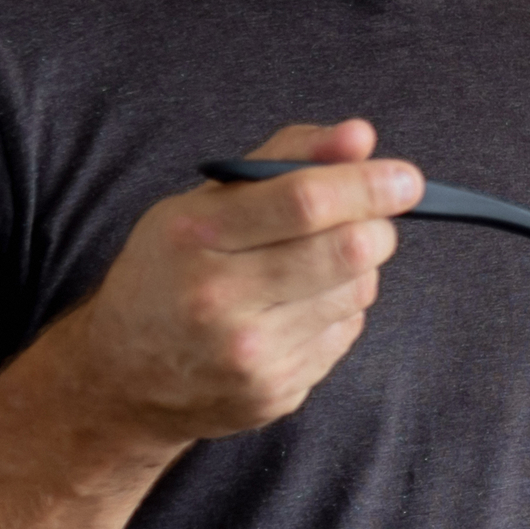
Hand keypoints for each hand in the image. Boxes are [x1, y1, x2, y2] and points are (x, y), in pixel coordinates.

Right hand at [39, 122, 419, 448]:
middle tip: (371, 219)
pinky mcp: (275, 391)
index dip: (368, 185)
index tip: (406, 179)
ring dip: (358, 270)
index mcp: (195, 234)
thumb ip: (284, 160)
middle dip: (378, 226)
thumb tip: (360, 137)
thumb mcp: (203, 203)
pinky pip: (344, 333)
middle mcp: (219, 296)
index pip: (305, 201)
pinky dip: (338, 311)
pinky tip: (297, 308)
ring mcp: (250, 352)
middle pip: (347, 250)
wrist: (123, 377)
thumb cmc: (169, 273)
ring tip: (313, 266)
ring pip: (356, 292)